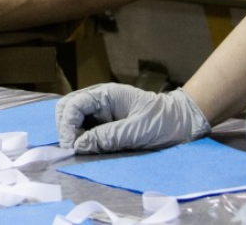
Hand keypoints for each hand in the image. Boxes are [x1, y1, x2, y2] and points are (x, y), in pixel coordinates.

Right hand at [56, 84, 209, 153]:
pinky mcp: (105, 124)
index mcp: (107, 94)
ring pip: (73, 120)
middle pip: (68, 109)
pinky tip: (88, 149)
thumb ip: (108, 136)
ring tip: (80, 151)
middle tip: (72, 149)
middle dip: (65, 128)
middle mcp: (100, 100)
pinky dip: (81, 139)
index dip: (67, 125)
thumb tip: (79, 145)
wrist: (181, 123)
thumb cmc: (163, 121)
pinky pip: (85, 130)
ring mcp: (101, 112)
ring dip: (72, 134)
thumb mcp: (137, 130)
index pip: (74, 104)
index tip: (71, 147)